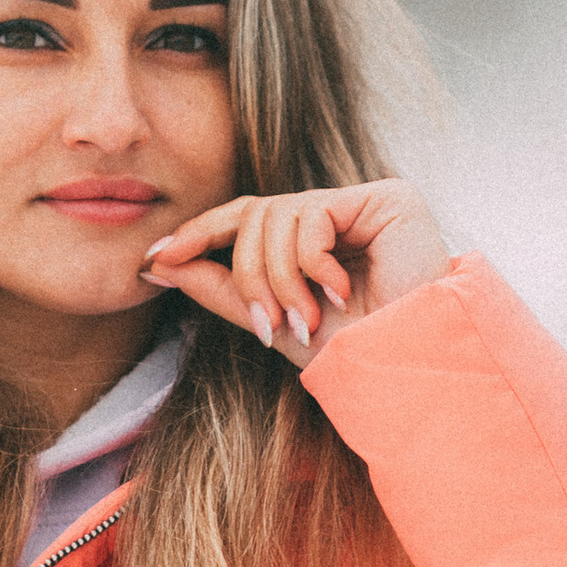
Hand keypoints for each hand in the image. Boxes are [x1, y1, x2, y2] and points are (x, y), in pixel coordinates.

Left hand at [139, 181, 450, 356]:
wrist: (411, 368)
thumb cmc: (356, 354)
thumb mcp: (276, 323)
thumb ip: (224, 290)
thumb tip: (157, 265)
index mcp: (314, 239)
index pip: (246, 219)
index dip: (199, 234)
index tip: (155, 259)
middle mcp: (338, 214)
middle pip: (255, 215)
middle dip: (249, 274)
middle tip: (268, 324)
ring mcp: (364, 202)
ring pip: (276, 215)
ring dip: (279, 277)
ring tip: (306, 318)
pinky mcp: (389, 198)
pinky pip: (312, 214)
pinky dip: (311, 263)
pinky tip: (340, 293)